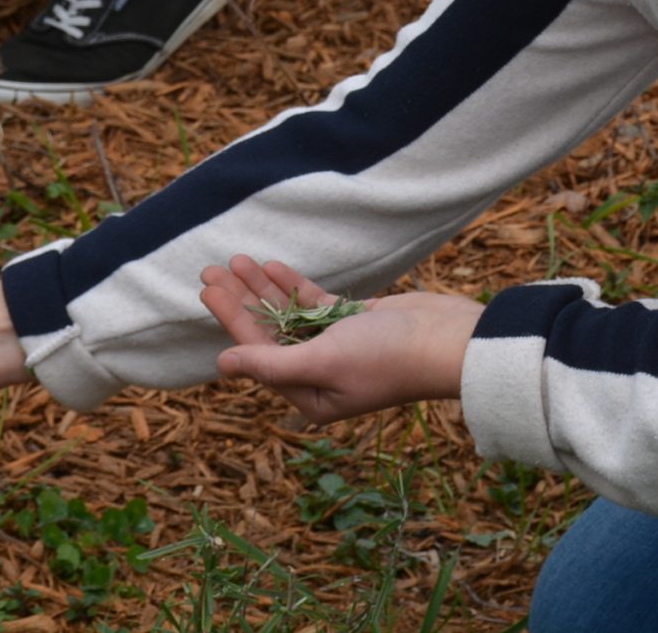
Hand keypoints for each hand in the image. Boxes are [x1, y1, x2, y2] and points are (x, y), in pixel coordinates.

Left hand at [201, 255, 481, 425]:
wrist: (447, 341)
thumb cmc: (387, 358)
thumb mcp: (323, 361)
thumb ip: (271, 363)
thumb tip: (222, 364)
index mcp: (309, 397)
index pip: (258, 353)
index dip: (232, 318)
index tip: (209, 288)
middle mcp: (319, 376)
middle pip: (268, 334)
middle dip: (240, 301)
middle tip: (210, 269)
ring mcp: (337, 348)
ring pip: (288, 316)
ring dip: (263, 289)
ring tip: (236, 259)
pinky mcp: (354, 324)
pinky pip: (314, 304)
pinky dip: (293, 286)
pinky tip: (271, 266)